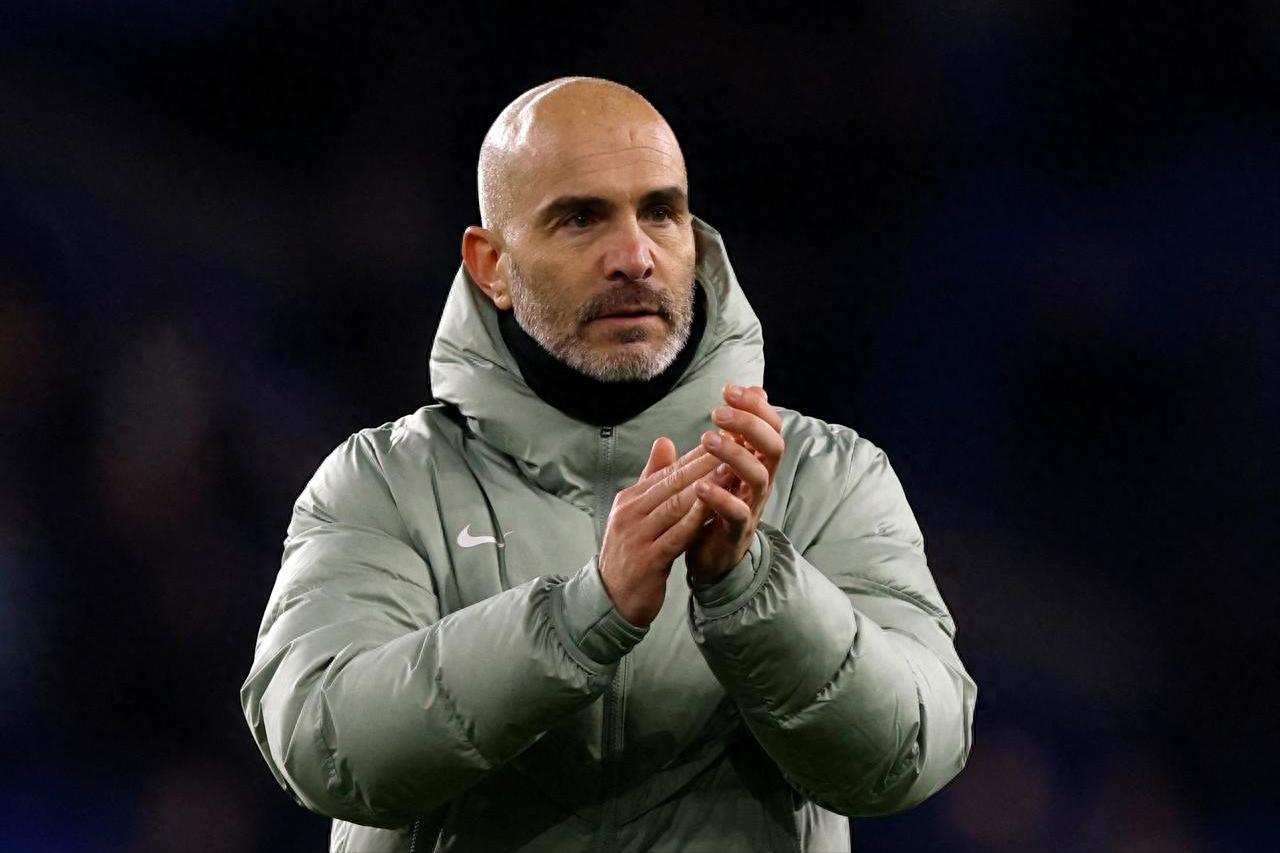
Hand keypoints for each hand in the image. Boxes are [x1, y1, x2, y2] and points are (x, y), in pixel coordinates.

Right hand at [597, 437, 720, 625]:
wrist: (611, 600)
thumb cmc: (631, 554)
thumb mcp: (636, 513)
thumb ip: (652, 479)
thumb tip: (664, 441)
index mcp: (629, 500)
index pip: (668, 471)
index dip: (697, 454)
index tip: (724, 440)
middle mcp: (630, 514)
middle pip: (673, 483)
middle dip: (705, 464)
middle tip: (734, 447)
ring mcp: (637, 536)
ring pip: (676, 506)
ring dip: (705, 488)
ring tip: (731, 471)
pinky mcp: (647, 560)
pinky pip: (676, 536)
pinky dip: (696, 521)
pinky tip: (715, 509)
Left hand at [685, 383, 783, 585]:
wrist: (712, 556)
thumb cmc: (718, 504)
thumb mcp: (726, 463)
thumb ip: (736, 431)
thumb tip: (752, 390)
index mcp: (758, 462)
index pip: (770, 427)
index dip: (755, 406)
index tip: (729, 389)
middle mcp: (761, 482)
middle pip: (773, 446)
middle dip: (749, 424)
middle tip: (718, 412)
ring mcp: (752, 506)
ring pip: (758, 476)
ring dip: (734, 454)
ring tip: (706, 439)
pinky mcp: (737, 531)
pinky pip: (737, 513)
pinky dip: (720, 497)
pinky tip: (700, 485)